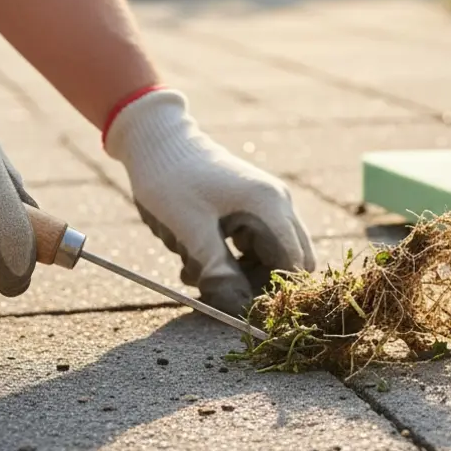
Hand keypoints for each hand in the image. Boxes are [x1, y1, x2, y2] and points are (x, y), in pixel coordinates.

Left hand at [104, 88, 316, 315]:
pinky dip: (231, 262)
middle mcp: (278, 205)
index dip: (275, 294)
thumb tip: (240, 308)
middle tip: (214, 293)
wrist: (155, 140)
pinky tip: (197, 263)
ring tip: (195, 276)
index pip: (294, 265)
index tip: (241, 310)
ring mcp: (266, 205)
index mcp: (270, 205)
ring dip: (239, 276)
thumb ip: (218, 270)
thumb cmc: (171, 179)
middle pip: (288, 264)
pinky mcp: (251, 209)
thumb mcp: (191, 229)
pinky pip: (253, 248)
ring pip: (269, 259)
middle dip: (255, 286)